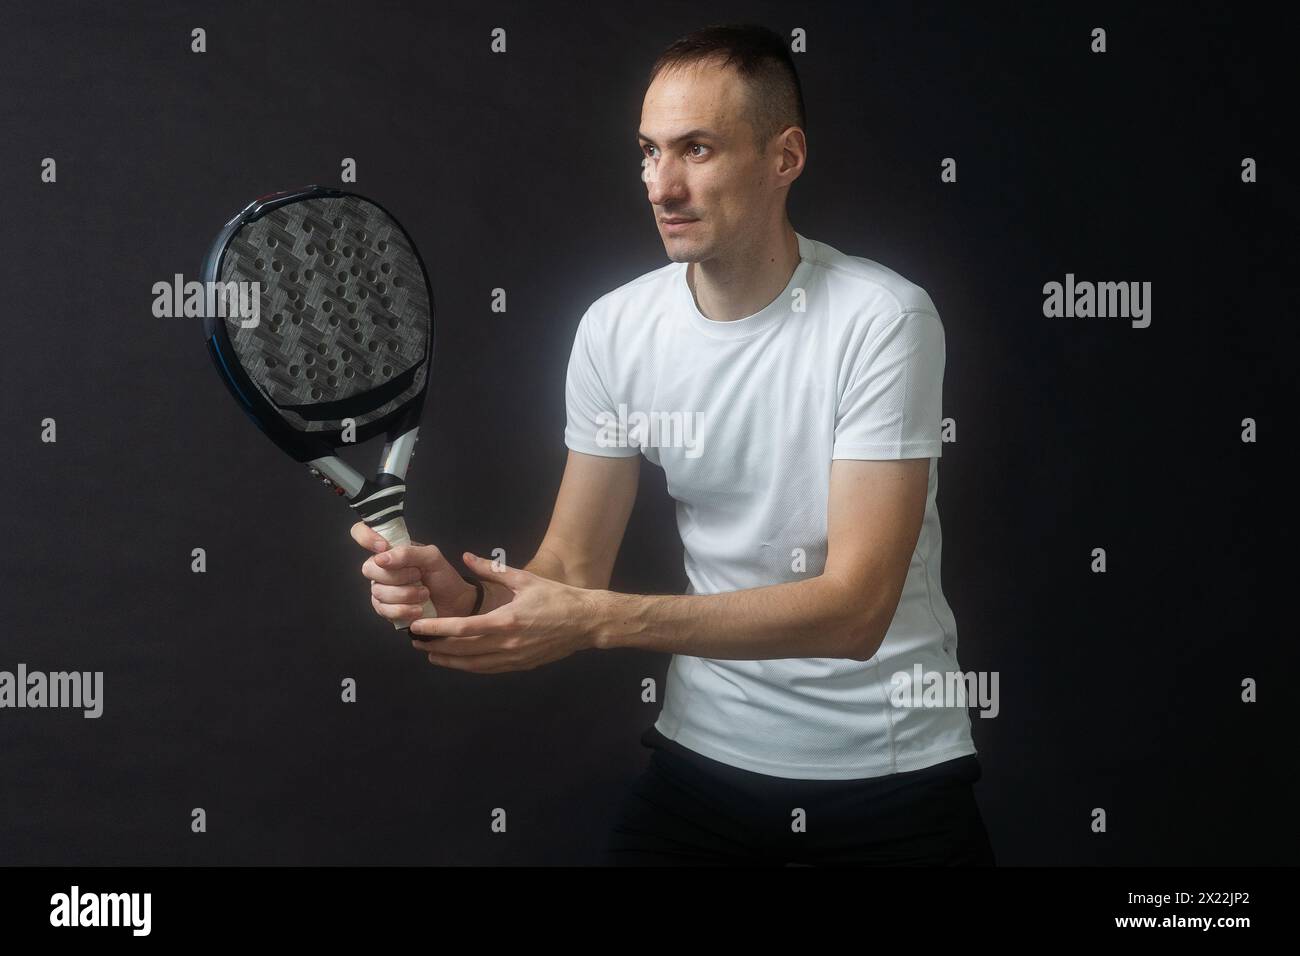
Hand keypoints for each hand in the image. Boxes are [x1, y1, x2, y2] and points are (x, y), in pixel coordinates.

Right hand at [351, 522, 478, 626]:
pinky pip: (383, 609)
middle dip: (398, 576)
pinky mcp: (384, 609)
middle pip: (369, 568)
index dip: (366, 537)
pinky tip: (417, 609)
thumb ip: (408, 552)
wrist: (455, 604)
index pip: (361, 532)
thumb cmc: (443, 577)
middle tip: (419, 576)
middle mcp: (382, 567)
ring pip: (378, 591)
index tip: (383, 547)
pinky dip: (404, 609)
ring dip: (406, 594)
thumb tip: (380, 558)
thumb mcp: (432, 558)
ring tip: (424, 594)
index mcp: (391, 549)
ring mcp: (381, 588)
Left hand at [409, 553, 604, 673]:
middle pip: (463, 650)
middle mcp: (507, 643)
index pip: (463, 628)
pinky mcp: (521, 665)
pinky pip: (489, 669)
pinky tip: (459, 661)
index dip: (437, 628)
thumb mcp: (524, 579)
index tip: (417, 627)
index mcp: (506, 620)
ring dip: (450, 661)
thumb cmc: (557, 598)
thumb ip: (491, 569)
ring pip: (474, 664)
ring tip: (431, 654)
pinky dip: (470, 666)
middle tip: (415, 642)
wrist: (586, 622)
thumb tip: (465, 556)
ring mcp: (514, 658)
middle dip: (436, 646)